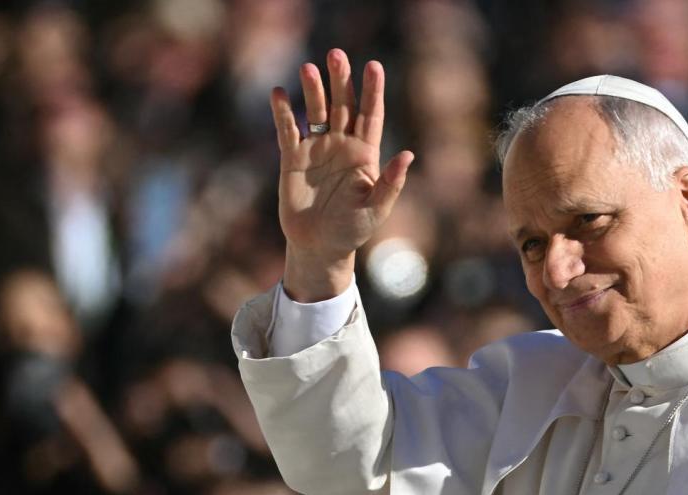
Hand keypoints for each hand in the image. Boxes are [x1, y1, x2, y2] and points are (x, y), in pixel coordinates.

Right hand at [270, 49, 413, 300]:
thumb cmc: (353, 230)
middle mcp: (341, 145)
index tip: (374, 66)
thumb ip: (391, 182)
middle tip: (336, 54)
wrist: (320, 246)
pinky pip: (288, 130)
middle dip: (341, 80)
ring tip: (309, 68)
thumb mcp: (376, 209)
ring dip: (313, 90)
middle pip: (342, 105)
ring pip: (316, 111)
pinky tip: (280, 93)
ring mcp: (317, 149)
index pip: (370, 115)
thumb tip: (408, 155)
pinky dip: (284, 113)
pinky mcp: (293, 159)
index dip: (372, 91)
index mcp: (365, 154)